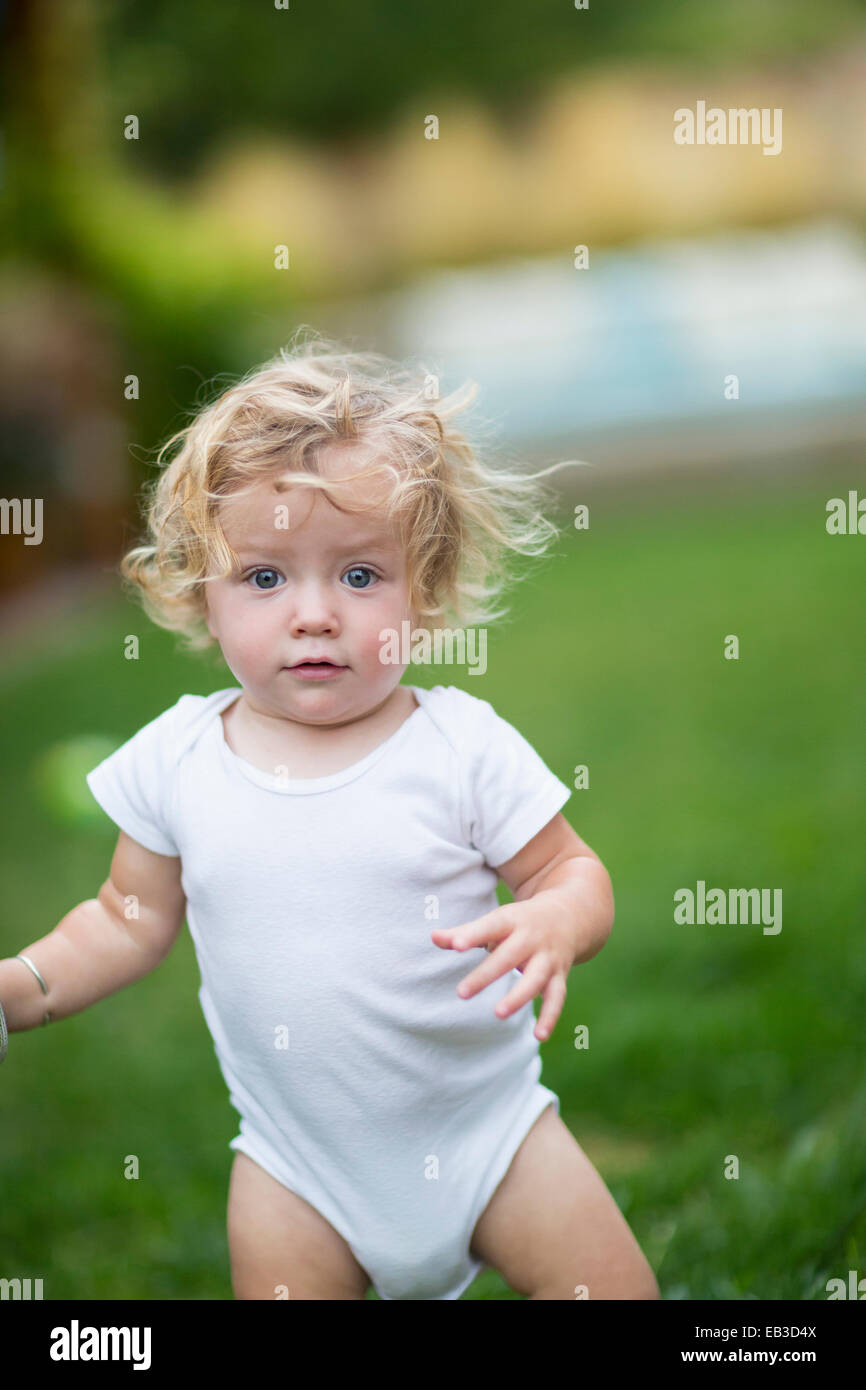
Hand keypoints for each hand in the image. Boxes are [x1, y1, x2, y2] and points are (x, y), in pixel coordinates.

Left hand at [431, 892, 578, 1041]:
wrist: (570, 914)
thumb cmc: (520, 922)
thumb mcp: (496, 921)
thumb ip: (465, 932)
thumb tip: (433, 937)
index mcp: (512, 920)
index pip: (491, 926)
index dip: (473, 935)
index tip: (456, 946)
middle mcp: (531, 938)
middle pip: (509, 956)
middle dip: (486, 974)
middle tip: (461, 993)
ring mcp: (548, 958)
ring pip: (535, 978)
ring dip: (519, 996)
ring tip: (498, 1014)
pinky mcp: (560, 976)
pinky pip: (556, 997)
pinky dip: (550, 1017)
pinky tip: (539, 1036)